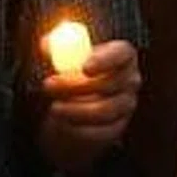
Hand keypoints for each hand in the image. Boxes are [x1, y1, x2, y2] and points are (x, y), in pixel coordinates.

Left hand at [39, 42, 139, 168]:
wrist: (77, 102)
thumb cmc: (74, 70)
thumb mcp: (65, 55)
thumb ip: (56, 47)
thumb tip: (46, 44)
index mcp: (122, 55)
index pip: (121, 53)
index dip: (105, 60)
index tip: (84, 67)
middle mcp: (130, 79)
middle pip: (109, 83)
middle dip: (77, 86)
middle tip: (49, 85)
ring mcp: (126, 105)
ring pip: (104, 110)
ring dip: (75, 109)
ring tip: (54, 106)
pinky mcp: (117, 127)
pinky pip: (100, 131)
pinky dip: (79, 128)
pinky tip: (63, 121)